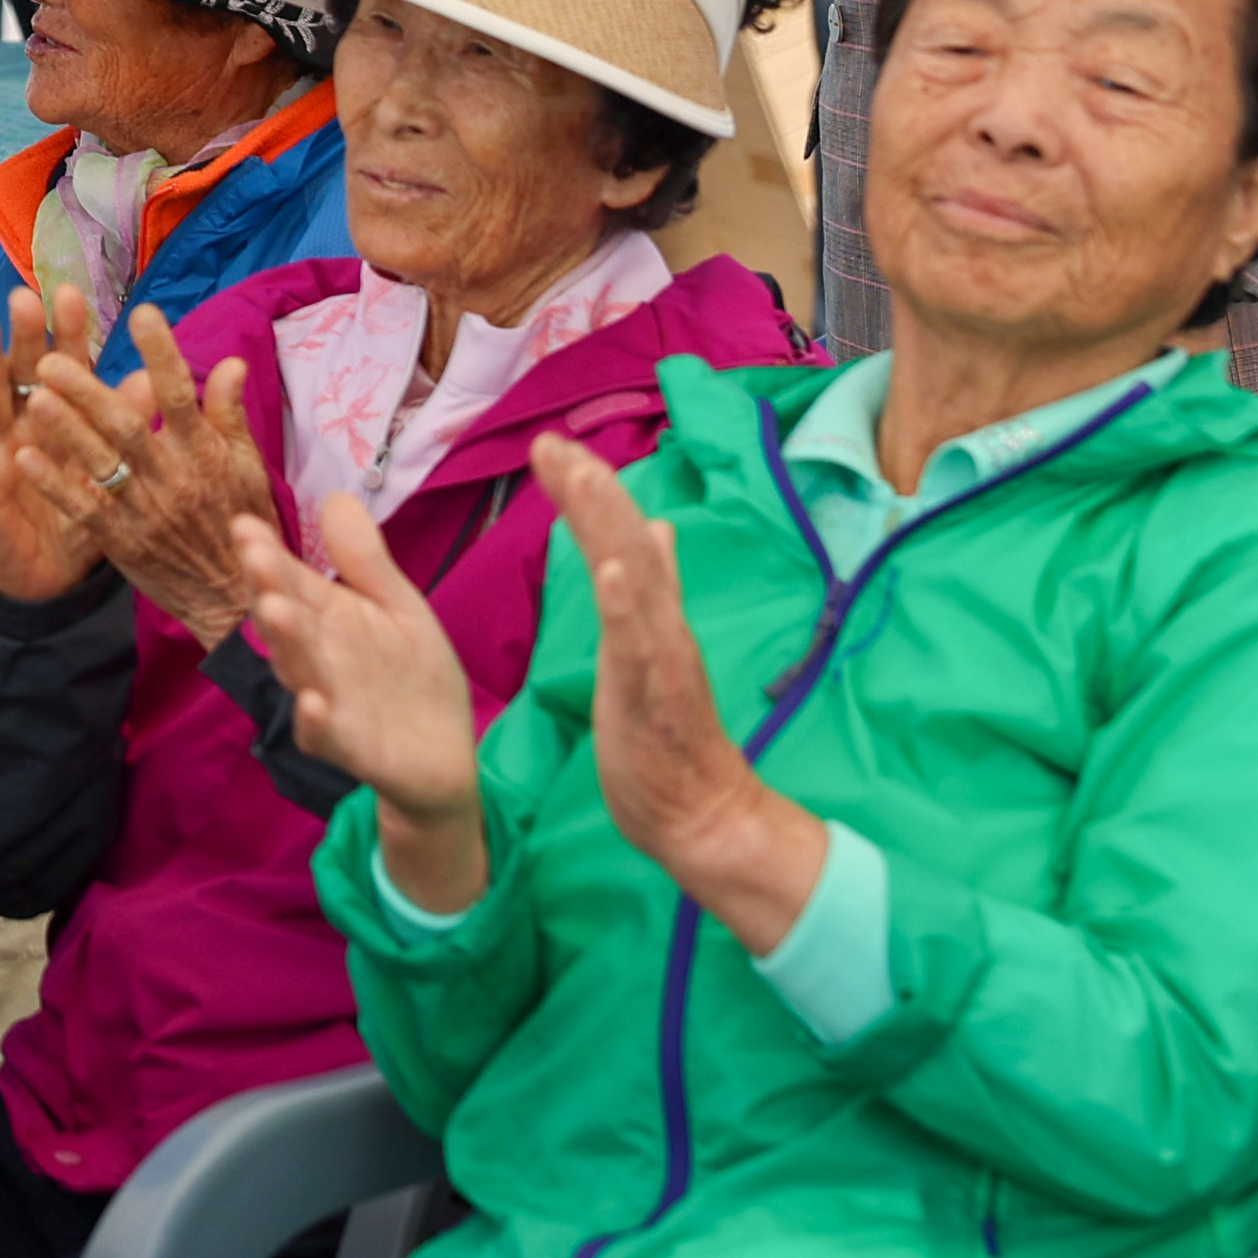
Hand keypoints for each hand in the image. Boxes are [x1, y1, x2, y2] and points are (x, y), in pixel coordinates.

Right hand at [0, 287, 114, 605]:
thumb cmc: (83, 513)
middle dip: (22, 334)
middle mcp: (23, 421)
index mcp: (60, 415)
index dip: (66, 332)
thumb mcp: (110, 469)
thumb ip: (125, 423)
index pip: (65, 366)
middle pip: (21, 370)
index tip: (71, 294)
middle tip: (24, 297)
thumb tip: (155, 379)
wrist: (51, 574)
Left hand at [10, 302, 271, 640]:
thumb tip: (229, 361)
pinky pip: (84, 508)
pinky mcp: (123, 542)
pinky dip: (55, 483)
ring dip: (66, 429)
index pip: (182, 396)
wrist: (235, 599)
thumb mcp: (248, 469)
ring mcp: (145, 511)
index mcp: (205, 454)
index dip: (162, 354)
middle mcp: (174, 478)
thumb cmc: (243, 523)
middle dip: (88, 390)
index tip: (141, 313)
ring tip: (33, 394)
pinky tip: (24, 458)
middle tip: (52, 357)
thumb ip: (230, 415)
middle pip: (126, 426)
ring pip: (101, 464)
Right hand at [234, 491, 487, 906]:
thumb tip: (335, 496)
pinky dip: (315, 722)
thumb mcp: (398, 608)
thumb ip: (366, 561)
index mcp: (326, 616)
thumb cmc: (412, 677)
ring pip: (297, 669)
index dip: (266, 553)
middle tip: (257, 558)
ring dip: (284, 644)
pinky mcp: (345, 744)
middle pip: (285, 618)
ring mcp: (325, 699)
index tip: (245, 524)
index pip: (289, 578)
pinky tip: (314, 704)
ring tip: (275, 612)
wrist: (442, 756)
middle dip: (268, 589)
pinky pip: (323, 734)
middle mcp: (315, 654)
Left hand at [528, 441, 831, 953]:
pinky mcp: (656, 698)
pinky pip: (640, 646)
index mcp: (654, 617)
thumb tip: (658, 526)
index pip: (622, 541)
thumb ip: (659, 590)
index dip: (592, 493)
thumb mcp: (653, 652)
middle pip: (628, 546)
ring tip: (580, 475)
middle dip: (592, 490)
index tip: (555, 445)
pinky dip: (626, 605)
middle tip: (552, 441)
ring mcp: (662, 660)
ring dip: (607, 526)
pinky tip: (609, 570)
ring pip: (636, 580)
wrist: (704, 817)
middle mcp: (662, 627)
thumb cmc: (669, 739)